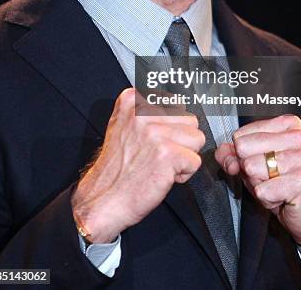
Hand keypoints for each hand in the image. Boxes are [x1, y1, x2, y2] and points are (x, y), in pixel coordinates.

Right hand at [72, 88, 204, 242]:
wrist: (103, 199)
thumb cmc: (116, 168)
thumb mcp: (122, 125)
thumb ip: (145, 110)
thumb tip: (176, 103)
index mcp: (132, 100)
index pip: (175, 103)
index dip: (170, 126)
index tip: (154, 139)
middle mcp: (143, 112)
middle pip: (190, 120)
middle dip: (180, 141)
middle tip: (157, 155)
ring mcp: (155, 132)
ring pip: (197, 139)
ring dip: (183, 156)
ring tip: (160, 165)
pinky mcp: (168, 154)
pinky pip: (195, 161)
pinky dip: (184, 174)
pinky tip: (162, 176)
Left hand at [215, 115, 300, 268]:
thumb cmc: (284, 184)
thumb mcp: (255, 163)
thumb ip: (232, 154)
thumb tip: (223, 154)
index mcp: (287, 125)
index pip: (241, 134)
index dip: (242, 155)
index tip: (258, 163)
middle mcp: (298, 137)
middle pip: (243, 149)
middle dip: (249, 170)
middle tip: (269, 177)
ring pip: (251, 168)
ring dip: (259, 185)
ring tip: (276, 186)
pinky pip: (262, 190)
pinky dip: (266, 199)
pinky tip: (282, 197)